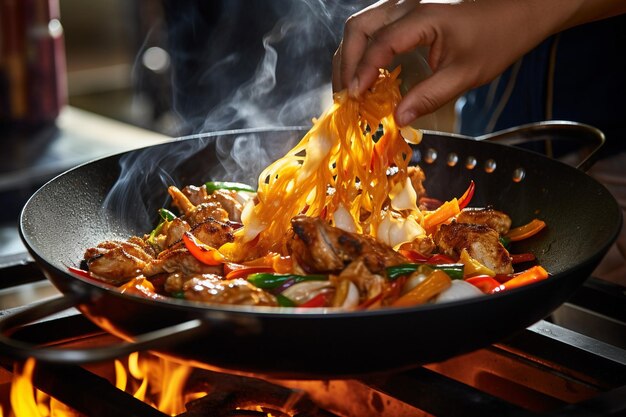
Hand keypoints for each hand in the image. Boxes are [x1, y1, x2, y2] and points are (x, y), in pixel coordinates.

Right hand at [332, 0, 567, 125]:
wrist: (522, 8)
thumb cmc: (499, 38)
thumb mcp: (465, 75)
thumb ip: (429, 97)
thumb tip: (397, 120)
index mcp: (422, 16)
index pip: (378, 44)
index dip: (362, 73)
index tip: (353, 99)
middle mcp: (407, 3)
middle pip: (358, 28)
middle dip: (345, 64)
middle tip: (343, 97)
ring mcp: (405, 3)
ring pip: (361, 25)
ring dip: (349, 56)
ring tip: (348, 88)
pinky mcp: (408, 9)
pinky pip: (374, 26)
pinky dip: (362, 50)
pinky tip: (366, 73)